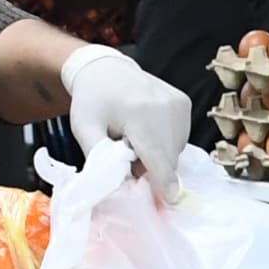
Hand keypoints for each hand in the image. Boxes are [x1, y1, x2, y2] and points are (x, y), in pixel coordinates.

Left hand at [61, 43, 192, 198]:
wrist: (105, 68)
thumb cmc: (92, 101)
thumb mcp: (84, 129)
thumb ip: (100, 159)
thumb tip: (121, 186)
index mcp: (138, 111)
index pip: (156, 154)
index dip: (163, 181)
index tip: (170, 200)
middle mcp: (164, 106)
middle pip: (167, 156)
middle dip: (152, 169)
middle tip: (129, 162)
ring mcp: (177, 103)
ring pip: (175, 149)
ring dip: (159, 156)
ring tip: (136, 142)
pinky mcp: (184, 103)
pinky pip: (180, 138)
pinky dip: (165, 143)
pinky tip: (148, 132)